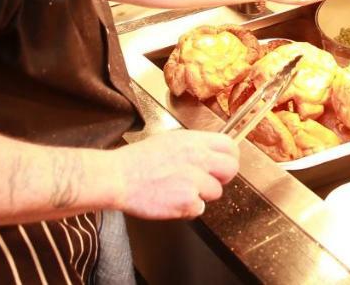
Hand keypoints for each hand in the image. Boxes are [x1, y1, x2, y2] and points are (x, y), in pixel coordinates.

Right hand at [112, 130, 237, 219]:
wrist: (119, 177)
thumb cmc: (138, 161)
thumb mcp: (170, 141)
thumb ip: (194, 147)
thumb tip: (210, 153)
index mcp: (194, 141)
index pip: (230, 145)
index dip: (229, 156)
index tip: (223, 163)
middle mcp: (198, 158)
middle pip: (231, 169)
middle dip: (222, 177)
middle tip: (208, 181)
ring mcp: (195, 181)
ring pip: (216, 192)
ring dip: (201, 195)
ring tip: (179, 190)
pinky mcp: (187, 201)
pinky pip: (198, 208)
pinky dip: (187, 209)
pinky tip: (171, 201)